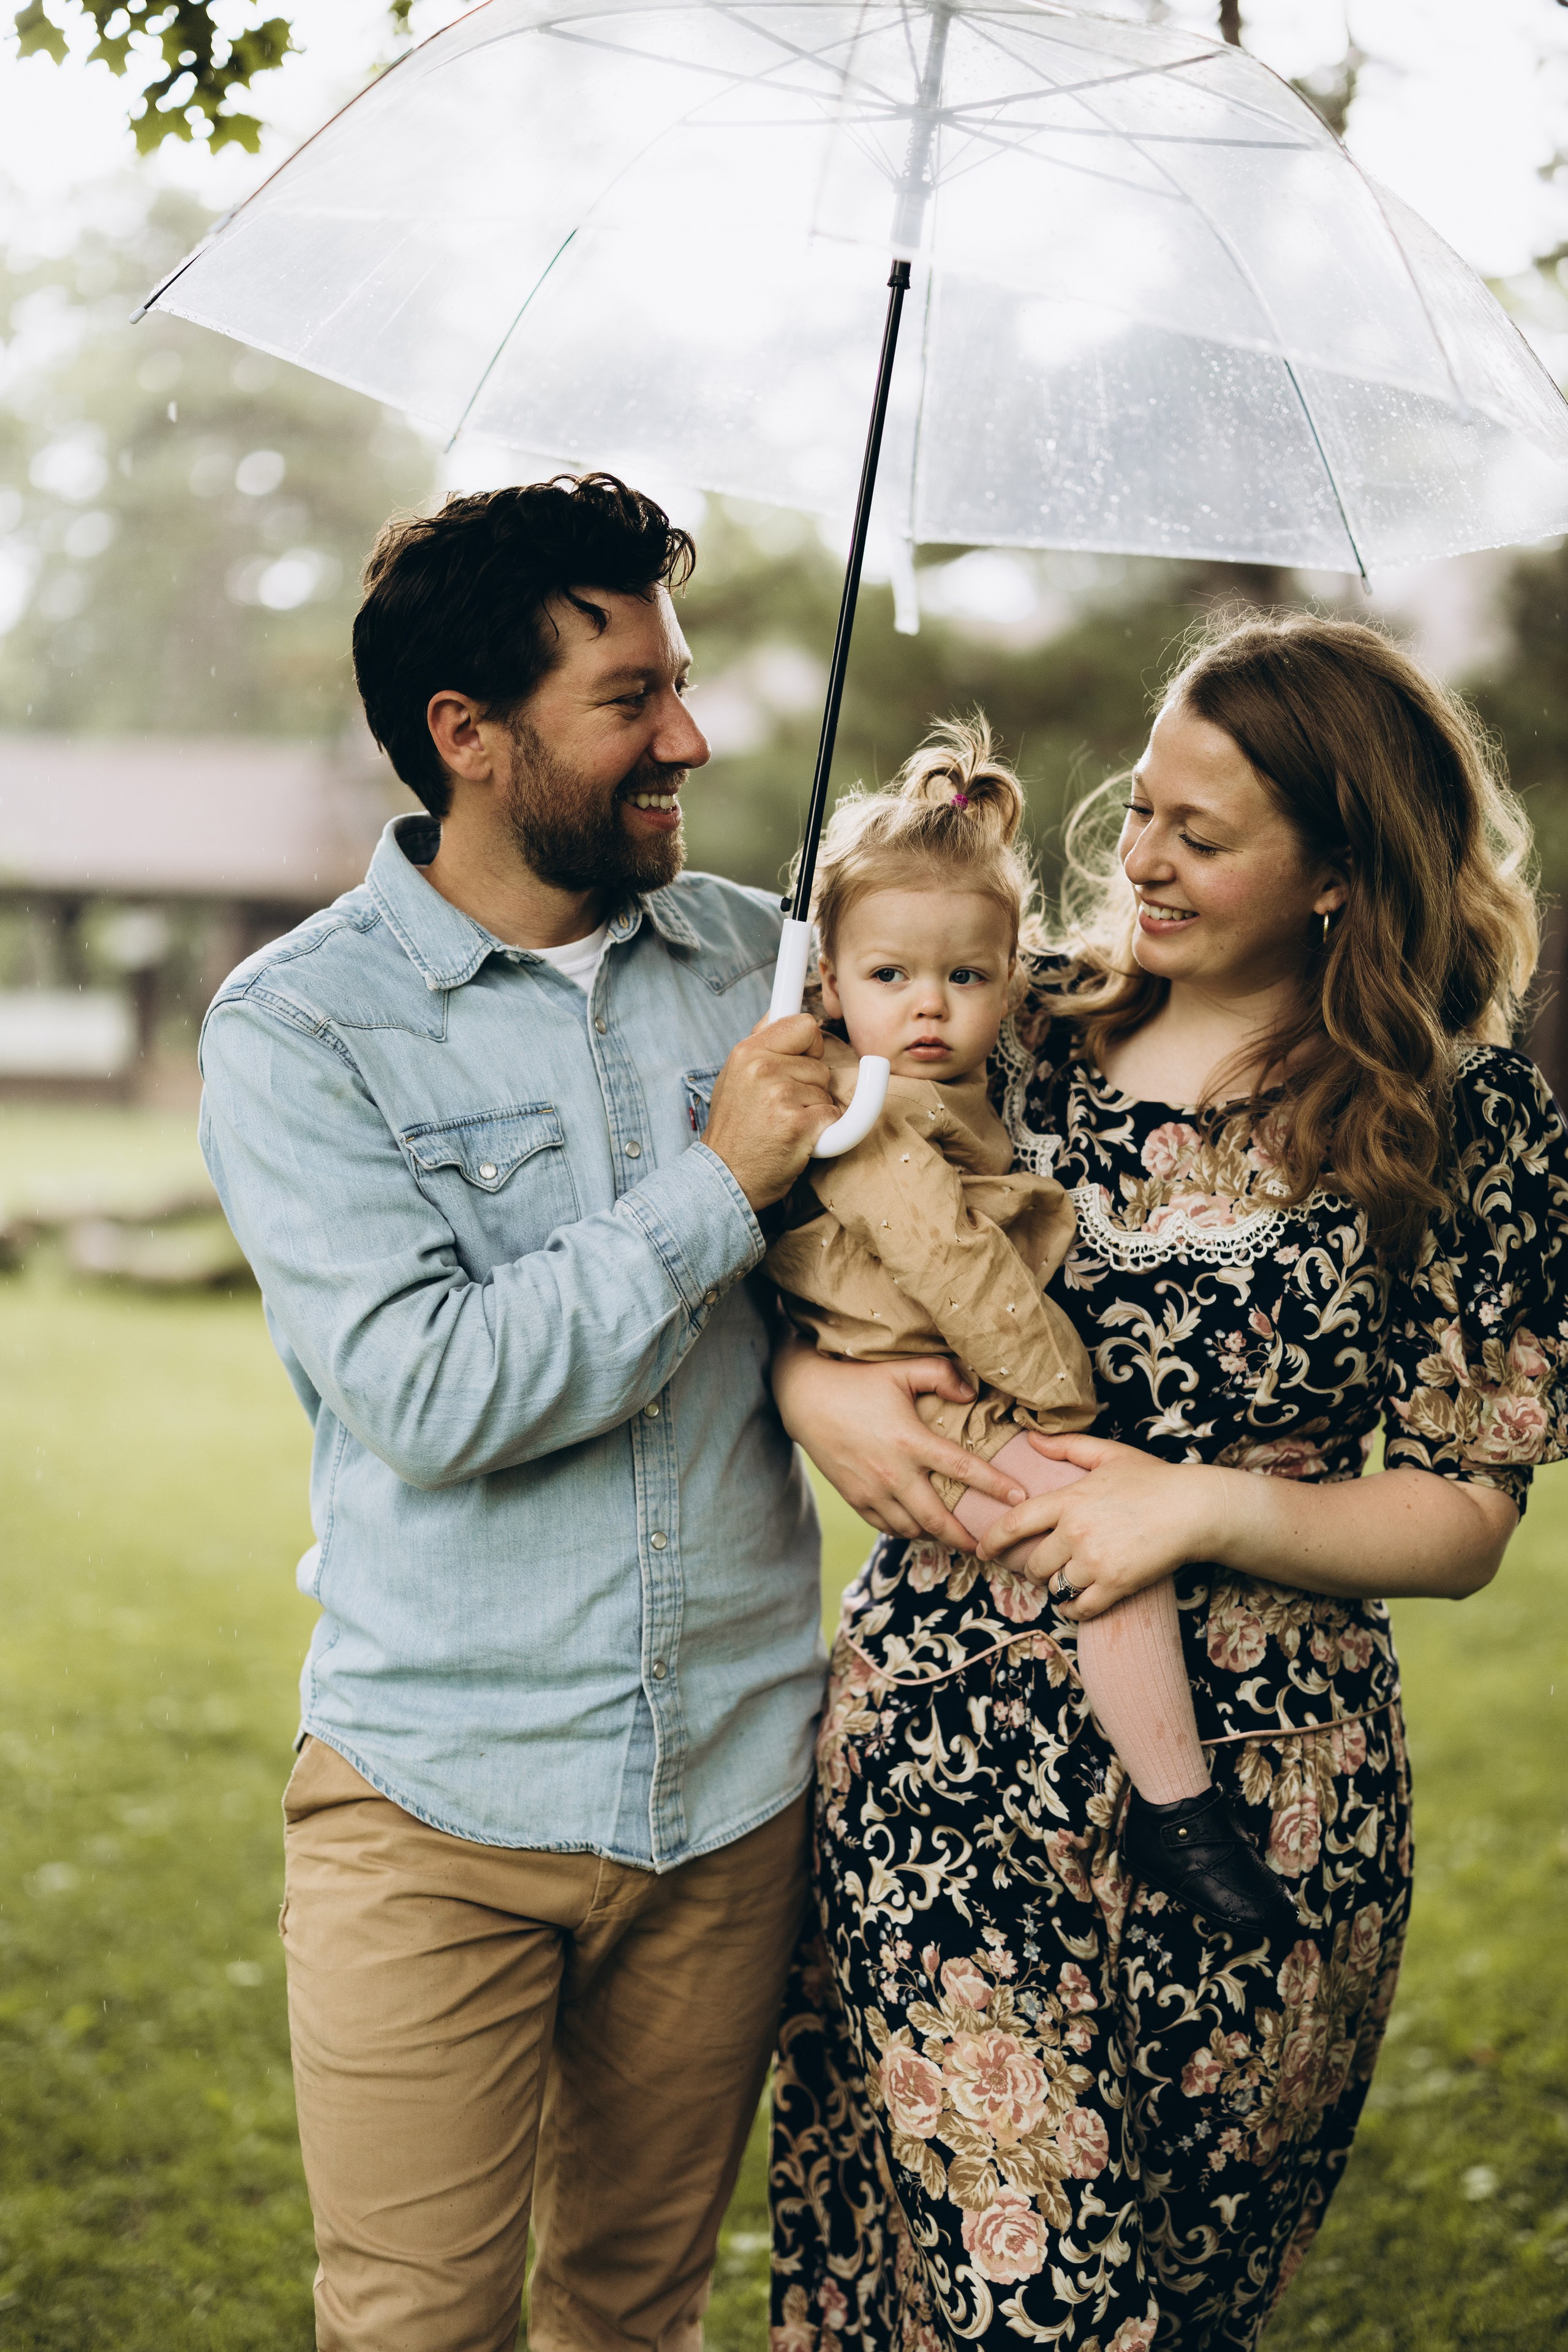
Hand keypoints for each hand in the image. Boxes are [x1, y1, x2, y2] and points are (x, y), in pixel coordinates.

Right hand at [704, 1014, 836, 1209]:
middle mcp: (762, 1068)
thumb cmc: (736, 1130)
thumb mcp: (735, 1077)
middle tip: (782, 1107)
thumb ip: (760, 1044)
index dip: (810, 1045)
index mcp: (747, 1052)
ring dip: (815, 1110)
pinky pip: (834, 1116)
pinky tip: (798, 1139)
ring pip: (827, 1090)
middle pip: (821, 1063)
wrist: (724, 1177)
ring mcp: (780, 1096)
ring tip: (784, 1124)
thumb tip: (781, 1009)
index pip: (804, 1024)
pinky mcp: (798, 1124)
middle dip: (811, 1086)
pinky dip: (823, 1131)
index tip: (807, 1056)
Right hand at [770, 1338, 1027, 1547]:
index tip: (1020, 1498)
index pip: (963, 1469)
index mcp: (910, 1441)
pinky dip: (905, 1531)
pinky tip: (918, 1527)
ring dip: (935, 1535)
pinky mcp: (854, 1497)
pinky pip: (885, 1526)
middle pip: (938, 1518)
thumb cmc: (855, 1380)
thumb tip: (971, 1393)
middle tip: (989, 1545)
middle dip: (966, 1536)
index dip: (995, 1486)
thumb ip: (940, 1375)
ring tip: (955, 1537)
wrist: (803, 1398)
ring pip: (911, 1528)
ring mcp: (871, 1490)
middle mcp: (892, 1473)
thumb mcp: (899, 1370)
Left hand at [975, 1432, 1228, 1618]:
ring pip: (1056, 1587)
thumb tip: (1031, 1439)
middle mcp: (1076, 1532)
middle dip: (1034, 1568)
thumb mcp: (1109, 1454)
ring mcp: (1095, 1561)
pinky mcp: (1116, 1585)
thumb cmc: (1154, 1479)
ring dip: (1057, 1587)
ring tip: (1067, 1579)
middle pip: (1033, 1564)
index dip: (992, 1540)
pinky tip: (1079, 1601)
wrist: (1195, 1509)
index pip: (1015, 1523)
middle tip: (1045, 1566)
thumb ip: (1067, 1446)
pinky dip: (1075, 1609)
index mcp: (1069, 1500)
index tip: (982, 1550)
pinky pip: (1080, 1608)